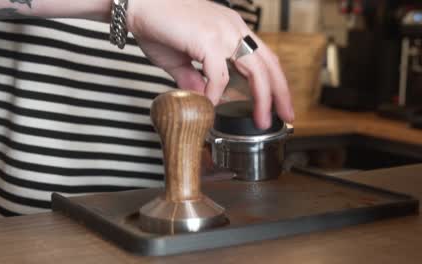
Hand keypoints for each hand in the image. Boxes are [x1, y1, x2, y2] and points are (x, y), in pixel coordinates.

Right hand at [127, 0, 293, 128]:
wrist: (135, 3)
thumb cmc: (156, 25)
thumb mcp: (180, 59)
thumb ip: (193, 78)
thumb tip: (202, 98)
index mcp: (232, 29)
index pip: (265, 57)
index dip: (275, 82)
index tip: (278, 103)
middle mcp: (233, 28)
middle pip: (270, 64)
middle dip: (280, 93)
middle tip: (286, 116)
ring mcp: (222, 31)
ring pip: (256, 70)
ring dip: (262, 98)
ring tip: (262, 120)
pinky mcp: (207, 38)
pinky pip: (219, 75)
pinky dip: (217, 94)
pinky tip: (211, 106)